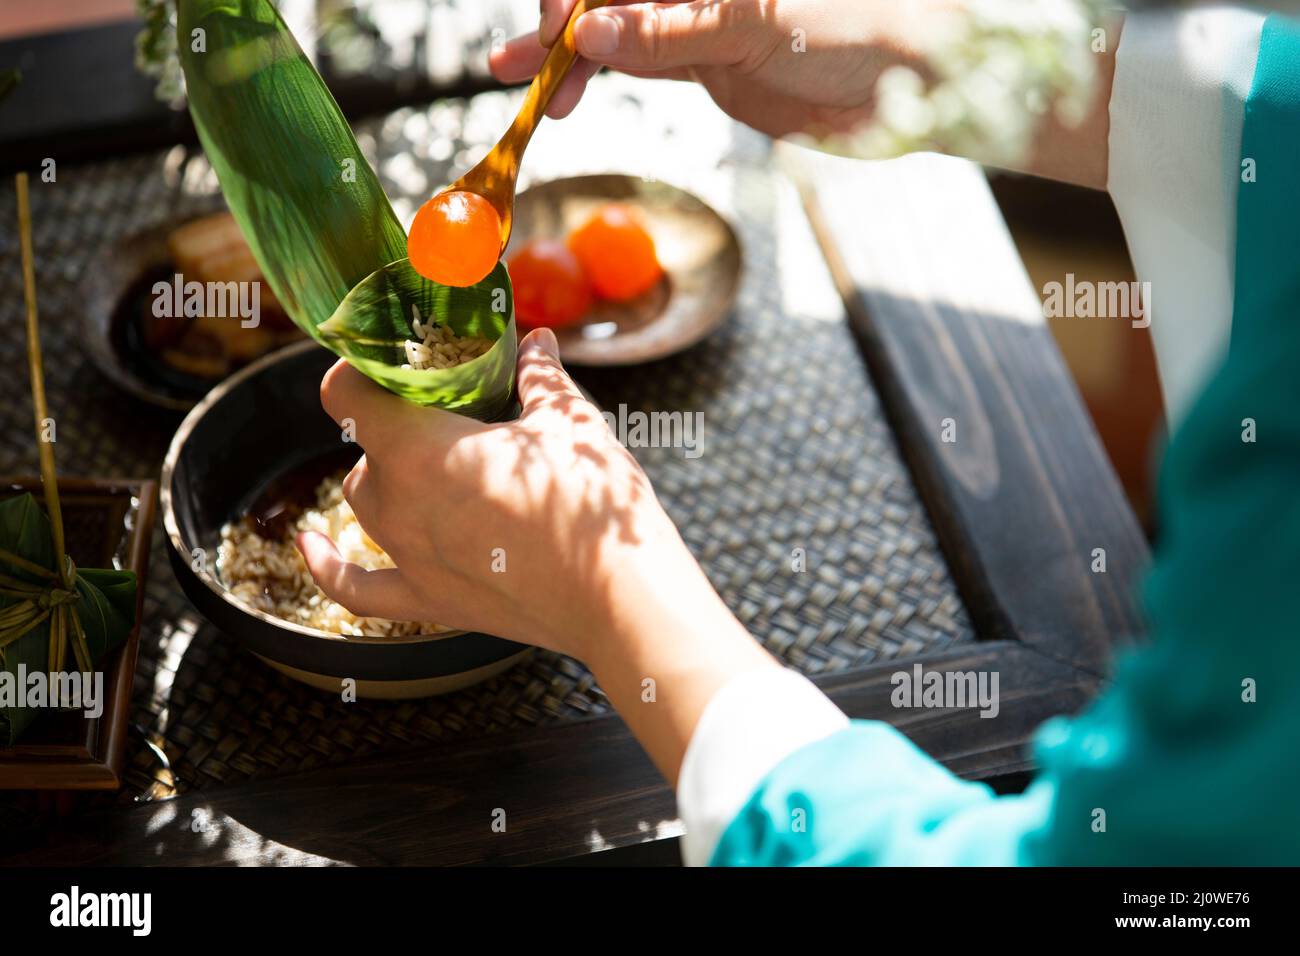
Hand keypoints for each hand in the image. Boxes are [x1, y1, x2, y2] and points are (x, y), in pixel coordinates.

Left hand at [299, 330, 717, 659]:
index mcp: (419, 450)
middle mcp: (398, 504)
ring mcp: (408, 556)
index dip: (359, 369)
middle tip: (451, 412)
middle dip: (398, 424)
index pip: (347, 393)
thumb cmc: (593, 502)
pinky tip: (310, 545)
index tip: (390, 359)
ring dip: (389, 475)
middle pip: (366, 447)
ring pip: (366, 500)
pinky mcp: (428, 599)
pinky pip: (356, 587)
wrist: (620, 598)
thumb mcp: (570, 422)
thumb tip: (535, 341)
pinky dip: (328, 565)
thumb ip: (540, 376)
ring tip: (435, 463)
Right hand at [490, 0, 947, 137]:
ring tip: (513, 75)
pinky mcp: (704, 59)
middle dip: (562, 21)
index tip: (558, 29)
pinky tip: (558, 88)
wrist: (912, 84)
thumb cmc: (860, 25)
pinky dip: (597, 75)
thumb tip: (593, 37)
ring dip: (564, 52)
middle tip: (531, 63)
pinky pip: (637, 61)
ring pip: (615, 27)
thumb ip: (672, 33)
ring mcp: (697, 15)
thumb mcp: (758, 24)